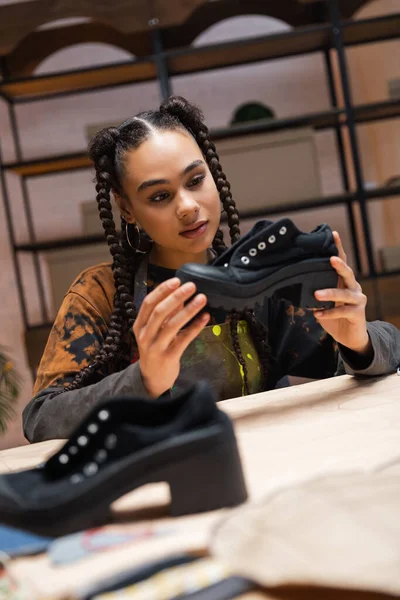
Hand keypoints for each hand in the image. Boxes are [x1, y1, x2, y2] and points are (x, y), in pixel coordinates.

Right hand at [133, 278, 209, 397]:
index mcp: (139, 325)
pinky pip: (184, 339)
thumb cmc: (155, 349)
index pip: (148, 303)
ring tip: (202, 299)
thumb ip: (166, 313)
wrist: (152, 378)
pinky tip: (205, 317)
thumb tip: (180, 293)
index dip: (162, 290)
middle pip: (159, 312)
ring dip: (188, 310)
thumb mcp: (155, 330)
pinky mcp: (168, 357)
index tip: (177, 280)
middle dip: (176, 297)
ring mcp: (156, 347)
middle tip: (192, 286)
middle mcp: (145, 335)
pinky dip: (195, 327)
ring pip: (172, 325)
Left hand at [313, 231, 370, 354]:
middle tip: (331, 259)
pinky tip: (317, 314)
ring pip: (345, 294)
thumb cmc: (333, 315)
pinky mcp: (358, 314)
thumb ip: (312, 291)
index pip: (341, 261)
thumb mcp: (322, 302)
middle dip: (339, 266)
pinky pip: (343, 312)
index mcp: (343, 281)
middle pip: (347, 273)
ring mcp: (357, 300)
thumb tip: (289, 282)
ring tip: (316, 294)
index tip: (333, 234)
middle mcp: (352, 287)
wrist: (349, 336)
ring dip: (330, 293)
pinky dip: (329, 313)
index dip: (337, 248)